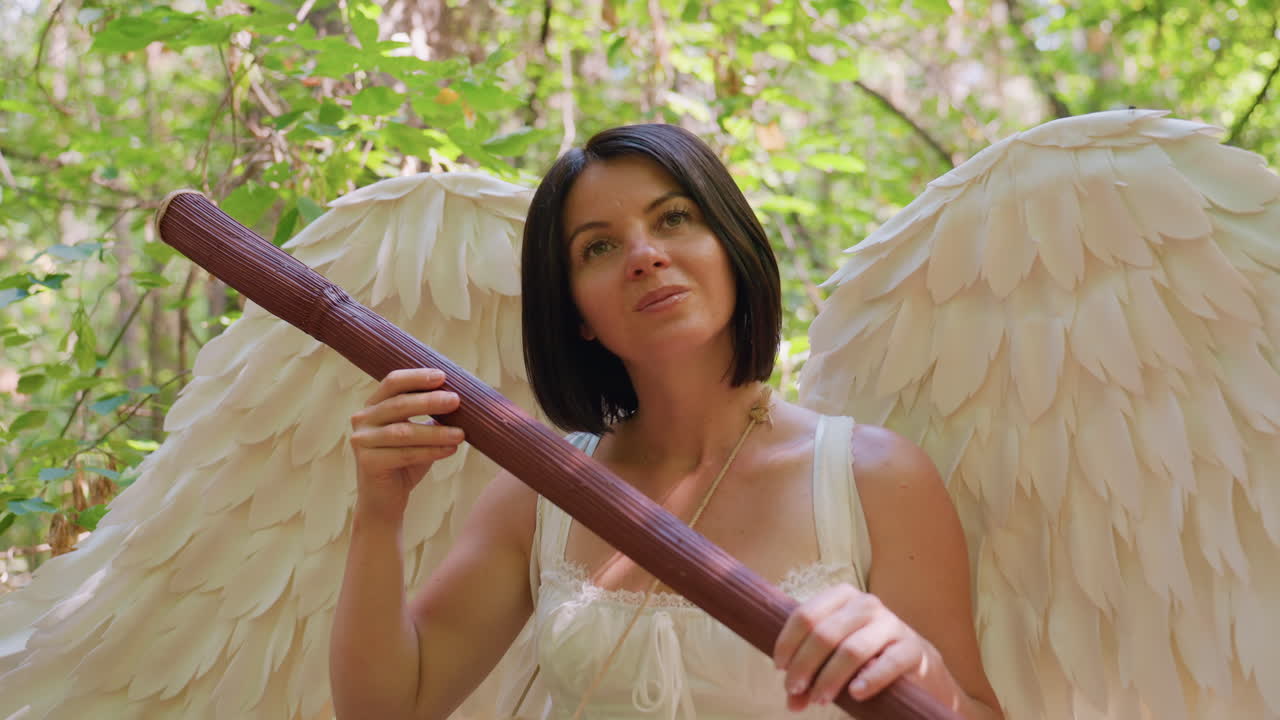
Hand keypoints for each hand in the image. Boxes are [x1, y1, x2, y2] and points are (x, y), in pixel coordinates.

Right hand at [349, 368, 465, 518]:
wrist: (385, 501)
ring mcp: (361, 441)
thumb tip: (460, 398)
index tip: (442, 376)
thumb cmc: (405, 462)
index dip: (417, 377)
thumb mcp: (419, 434)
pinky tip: (450, 450)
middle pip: (398, 405)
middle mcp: (362, 419)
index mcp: (374, 406)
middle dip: (430, 401)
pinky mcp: (367, 462)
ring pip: (403, 432)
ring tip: (461, 433)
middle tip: (456, 401)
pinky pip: (404, 454)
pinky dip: (430, 452)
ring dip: (436, 432)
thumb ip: (431, 416)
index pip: (393, 382)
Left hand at [772, 583, 936, 710]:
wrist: (912, 661)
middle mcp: (866, 604)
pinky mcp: (911, 648)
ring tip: (820, 699)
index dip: (788, 642)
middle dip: (805, 664)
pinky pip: (888, 662)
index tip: (780, 668)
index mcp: (841, 597)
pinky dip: (870, 679)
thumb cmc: (862, 656)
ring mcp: (891, 623)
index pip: (805, 615)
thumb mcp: (832, 658)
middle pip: (825, 633)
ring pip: (852, 649)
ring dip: (831, 677)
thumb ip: (810, 675)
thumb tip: (792, 702)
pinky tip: (855, 694)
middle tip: (794, 689)